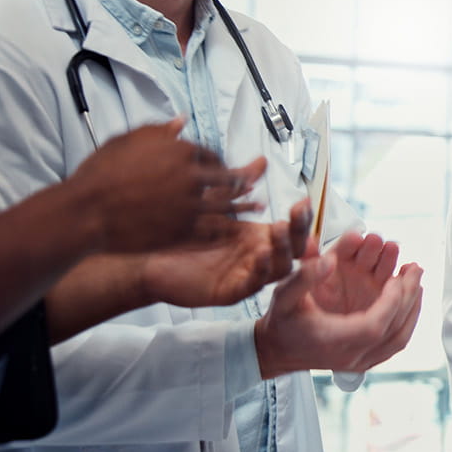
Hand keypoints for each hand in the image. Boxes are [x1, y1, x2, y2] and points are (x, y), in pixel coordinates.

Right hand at [68, 118, 264, 252]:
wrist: (84, 212)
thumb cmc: (100, 173)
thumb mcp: (128, 141)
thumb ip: (159, 131)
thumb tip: (181, 121)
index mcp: (180, 150)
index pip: (212, 154)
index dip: (218, 161)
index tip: (220, 167)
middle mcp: (191, 176)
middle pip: (227, 177)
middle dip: (241, 180)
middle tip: (253, 183)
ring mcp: (188, 205)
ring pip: (226, 205)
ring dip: (244, 205)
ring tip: (258, 207)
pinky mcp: (182, 231)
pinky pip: (213, 230)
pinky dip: (227, 229)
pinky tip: (235, 232)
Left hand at [140, 198, 313, 307]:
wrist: (149, 258)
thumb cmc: (183, 235)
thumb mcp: (215, 205)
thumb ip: (241, 184)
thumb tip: (263, 160)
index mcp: (259, 238)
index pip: (292, 230)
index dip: (301, 218)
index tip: (303, 201)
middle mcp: (258, 258)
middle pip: (293, 250)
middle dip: (299, 231)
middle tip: (296, 213)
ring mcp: (246, 276)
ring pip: (279, 269)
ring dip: (283, 249)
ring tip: (279, 228)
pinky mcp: (229, 291)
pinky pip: (252, 285)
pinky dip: (259, 270)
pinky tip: (260, 253)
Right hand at [254, 240, 423, 378]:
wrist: (275, 350)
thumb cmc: (281, 321)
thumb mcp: (283, 294)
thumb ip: (304, 276)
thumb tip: (330, 260)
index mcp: (332, 341)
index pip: (374, 326)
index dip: (391, 301)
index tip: (397, 277)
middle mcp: (349, 356)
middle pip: (393, 331)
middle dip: (408, 297)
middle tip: (415, 268)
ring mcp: (359, 362)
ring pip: (399, 340)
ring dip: (413, 308)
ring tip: (417, 280)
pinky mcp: (364, 362)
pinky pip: (395, 344)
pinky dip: (408, 320)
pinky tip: (411, 299)